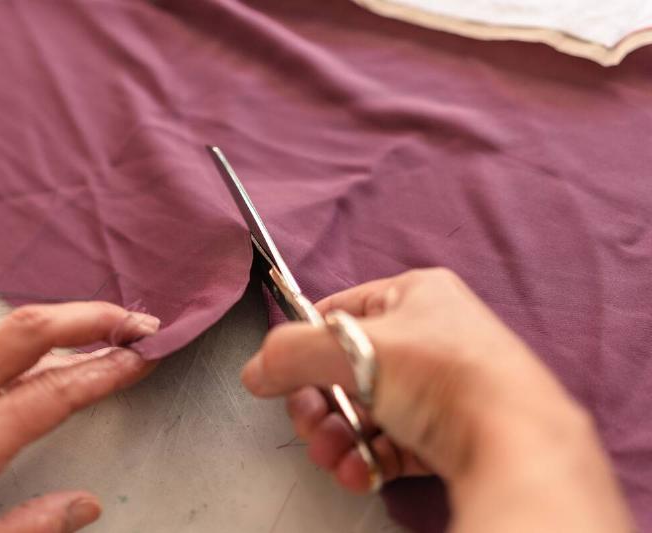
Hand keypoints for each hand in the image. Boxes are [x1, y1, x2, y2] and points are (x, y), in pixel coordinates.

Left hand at [0, 301, 158, 532]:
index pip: (58, 390)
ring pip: (0, 342)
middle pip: (28, 330)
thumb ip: (31, 526)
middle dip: (89, 316)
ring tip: (98, 338)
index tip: (144, 357)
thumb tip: (85, 505)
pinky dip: (16, 360)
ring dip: (57, 332)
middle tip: (132, 321)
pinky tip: (34, 374)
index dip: (110, 369)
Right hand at [242, 268, 632, 531]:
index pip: (338, 313)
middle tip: (308, 425)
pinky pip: (396, 440)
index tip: (280, 376)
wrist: (515, 438)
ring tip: (332, 456)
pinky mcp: (451, 430)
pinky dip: (371, 457)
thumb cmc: (445, 374)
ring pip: (370, 410)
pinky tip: (359, 471)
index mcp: (414, 295)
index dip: (305, 345)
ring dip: (340, 437)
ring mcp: (443, 385)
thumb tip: (255, 370)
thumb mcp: (349, 349)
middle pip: (349, 369)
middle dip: (320, 405)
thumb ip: (290, 353)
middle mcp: (431, 335)